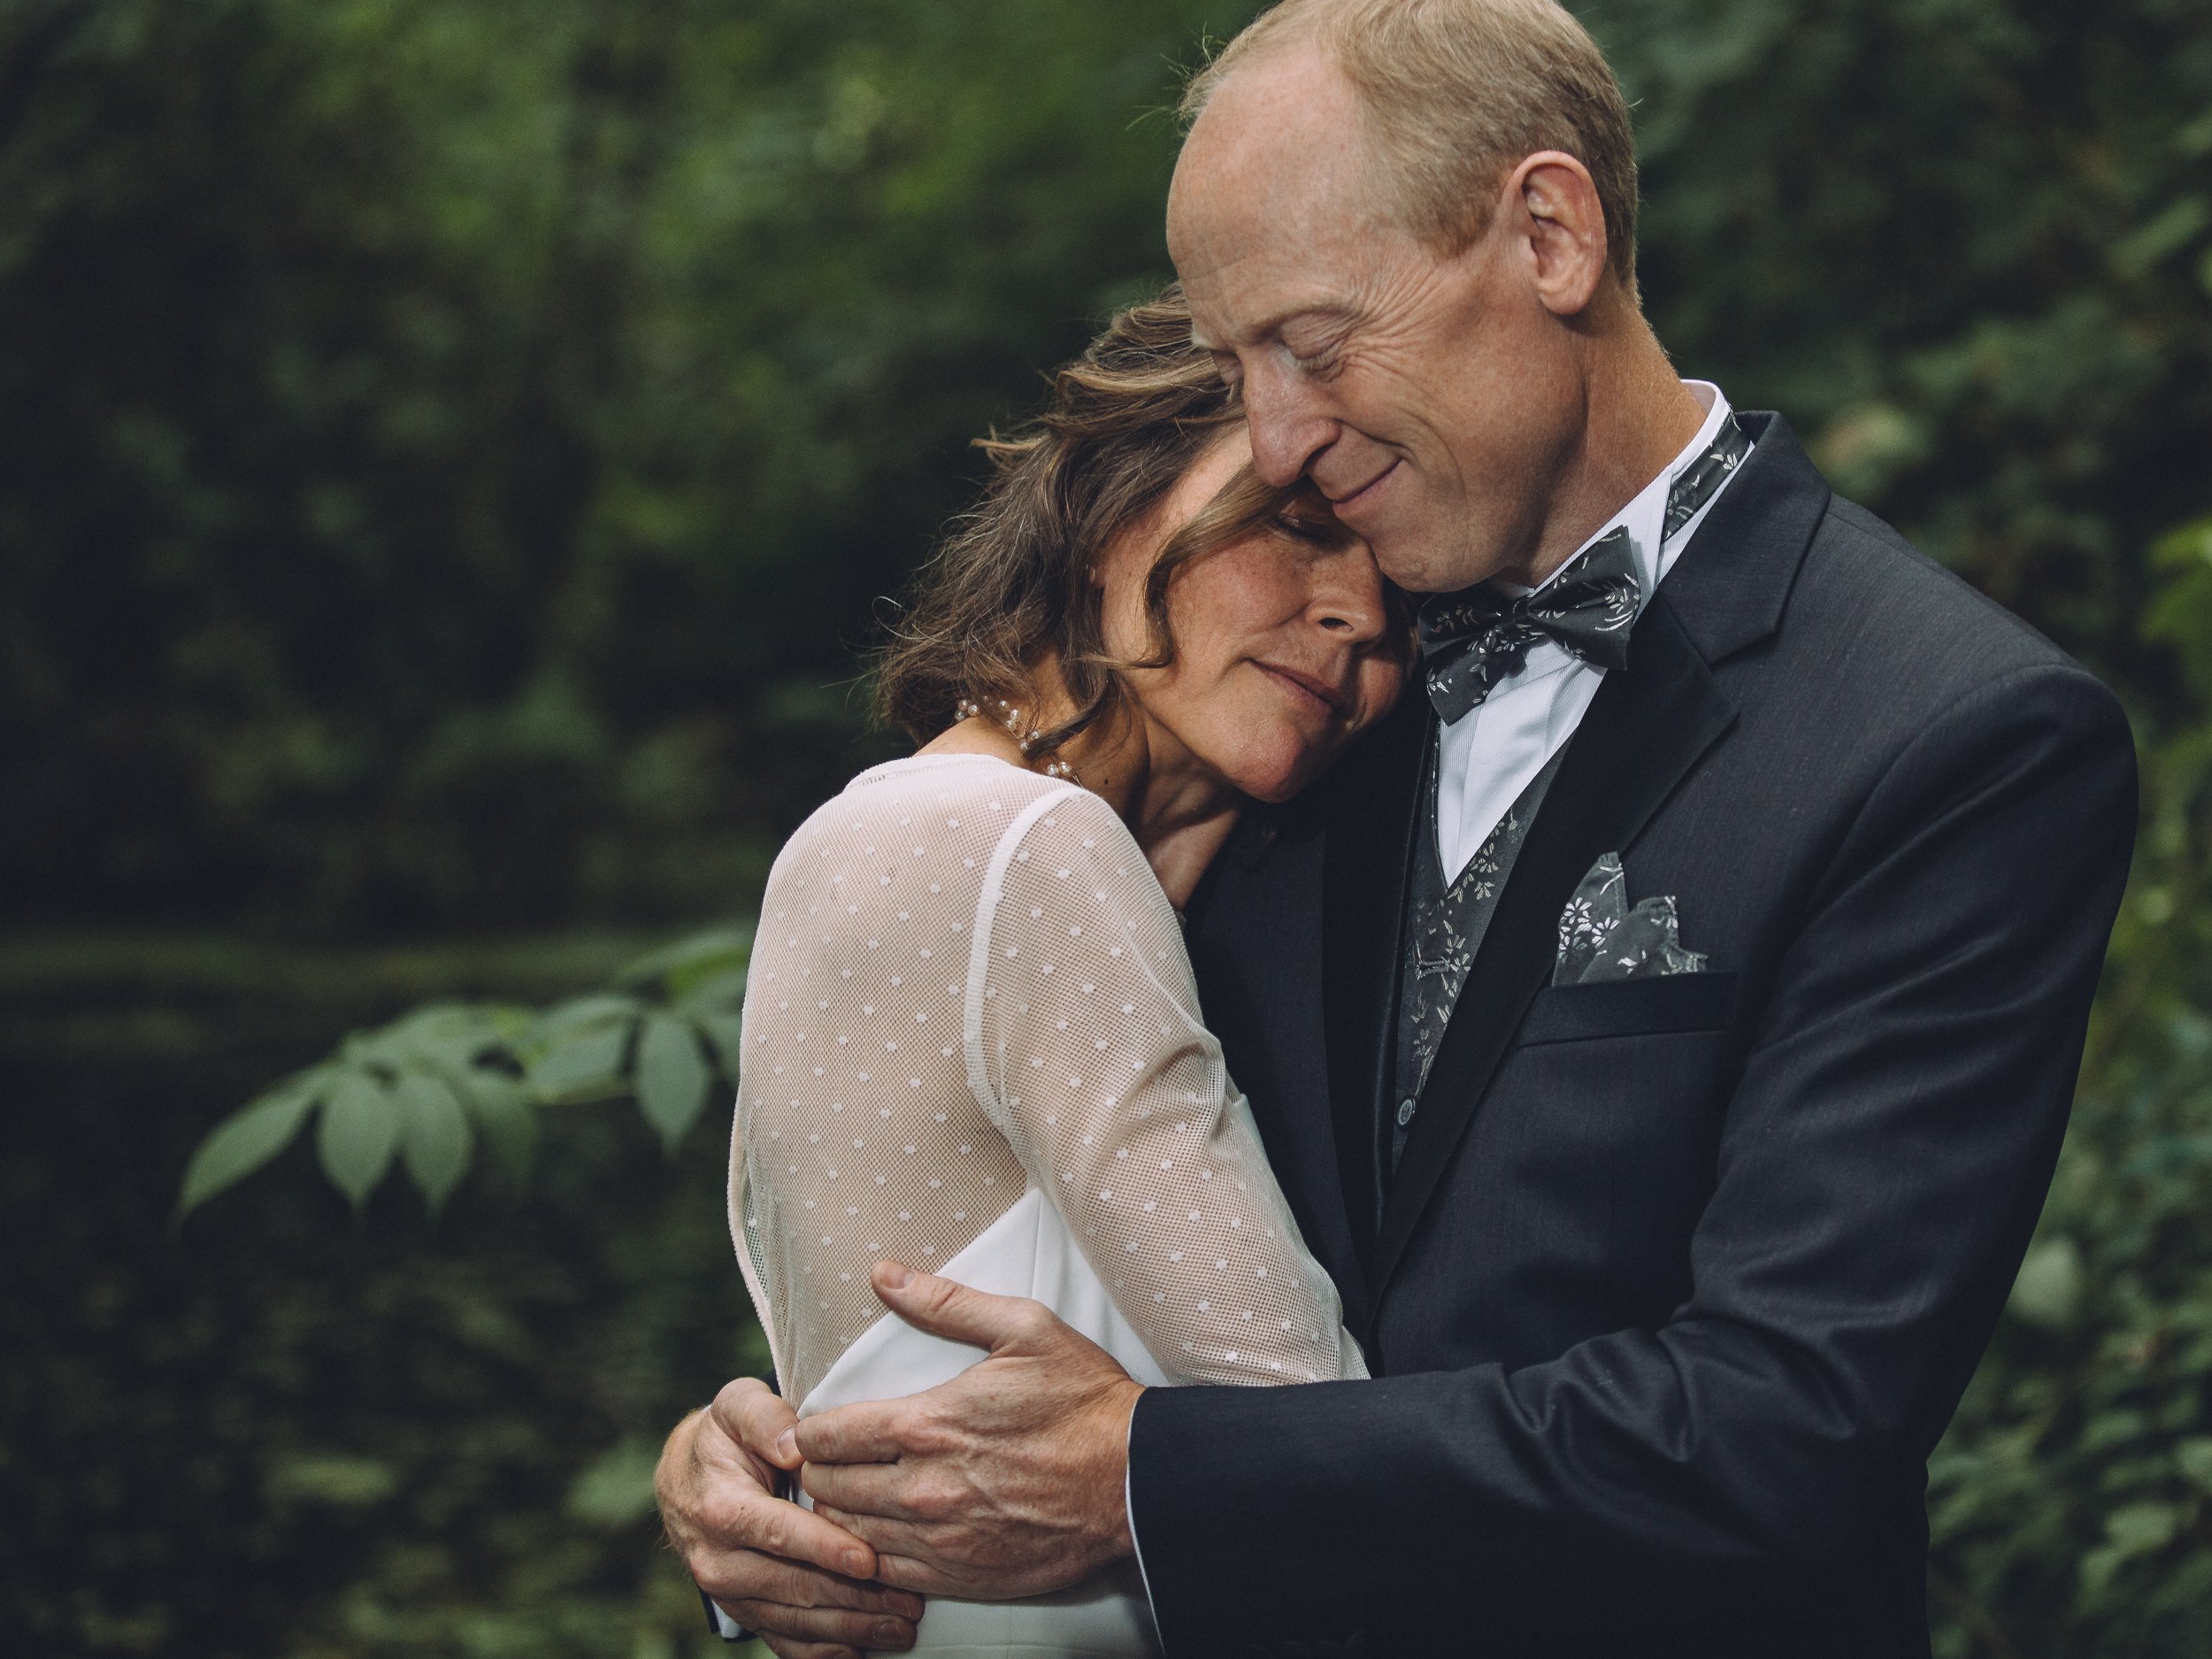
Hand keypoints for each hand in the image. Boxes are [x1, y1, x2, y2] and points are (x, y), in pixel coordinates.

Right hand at [657, 1378, 924, 1658]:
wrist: (686, 1482)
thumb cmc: (724, 1439)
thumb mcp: (737, 1407)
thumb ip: (766, 1418)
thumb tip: (796, 1443)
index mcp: (721, 1509)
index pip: (779, 1534)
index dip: (826, 1549)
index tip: (870, 1560)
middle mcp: (719, 1561)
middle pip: (794, 1586)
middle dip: (855, 1596)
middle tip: (908, 1600)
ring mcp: (730, 1594)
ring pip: (795, 1621)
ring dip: (851, 1628)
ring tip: (901, 1626)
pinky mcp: (744, 1613)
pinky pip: (784, 1642)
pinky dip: (825, 1651)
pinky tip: (865, 1648)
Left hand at [795, 1262, 1145, 1598]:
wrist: (1137, 1479)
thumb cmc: (1083, 1400)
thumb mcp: (1023, 1329)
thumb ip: (945, 1302)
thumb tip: (884, 1274)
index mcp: (930, 1424)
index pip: (828, 1437)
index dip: (808, 1432)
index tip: (811, 1428)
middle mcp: (925, 1488)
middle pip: (829, 1488)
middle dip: (819, 1471)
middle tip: (827, 1460)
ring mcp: (943, 1539)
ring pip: (852, 1534)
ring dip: (841, 1514)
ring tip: (849, 1495)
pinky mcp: (964, 1577)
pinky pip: (889, 1573)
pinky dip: (873, 1555)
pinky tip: (881, 1535)